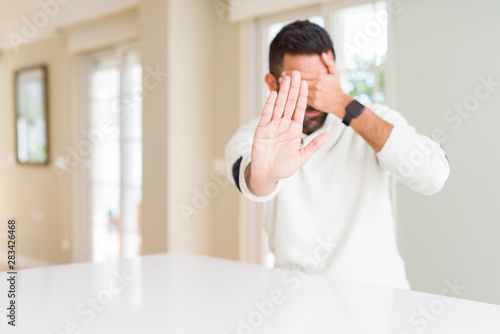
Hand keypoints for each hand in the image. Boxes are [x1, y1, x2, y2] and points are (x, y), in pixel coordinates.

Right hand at [248, 71, 329, 194]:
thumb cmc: (284, 167)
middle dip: (293, 88)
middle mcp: (283, 125)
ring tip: (286, 78)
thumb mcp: (302, 157)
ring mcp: (272, 127)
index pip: (299, 109)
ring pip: (278, 106)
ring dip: (282, 92)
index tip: (306, 82)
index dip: (303, 96)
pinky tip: (273, 94)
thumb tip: (329, 136)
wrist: (267, 174)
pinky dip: (269, 105)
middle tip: (296, 72)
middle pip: (289, 103)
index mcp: (294, 130)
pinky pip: (266, 115)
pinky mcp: (261, 130)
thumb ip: (314, 145)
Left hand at [283, 53, 352, 117]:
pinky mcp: (313, 102)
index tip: (284, 72)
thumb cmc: (336, 88)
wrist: (340, 103)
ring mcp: (315, 94)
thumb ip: (329, 63)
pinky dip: (294, 96)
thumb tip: (322, 53)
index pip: (302, 73)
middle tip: (279, 78)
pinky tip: (288, 94)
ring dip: (289, 88)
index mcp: (320, 76)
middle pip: (298, 81)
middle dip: (288, 80)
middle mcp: (316, 85)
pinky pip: (302, 98)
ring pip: (298, 90)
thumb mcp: (334, 73)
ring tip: (281, 86)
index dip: (291, 73)